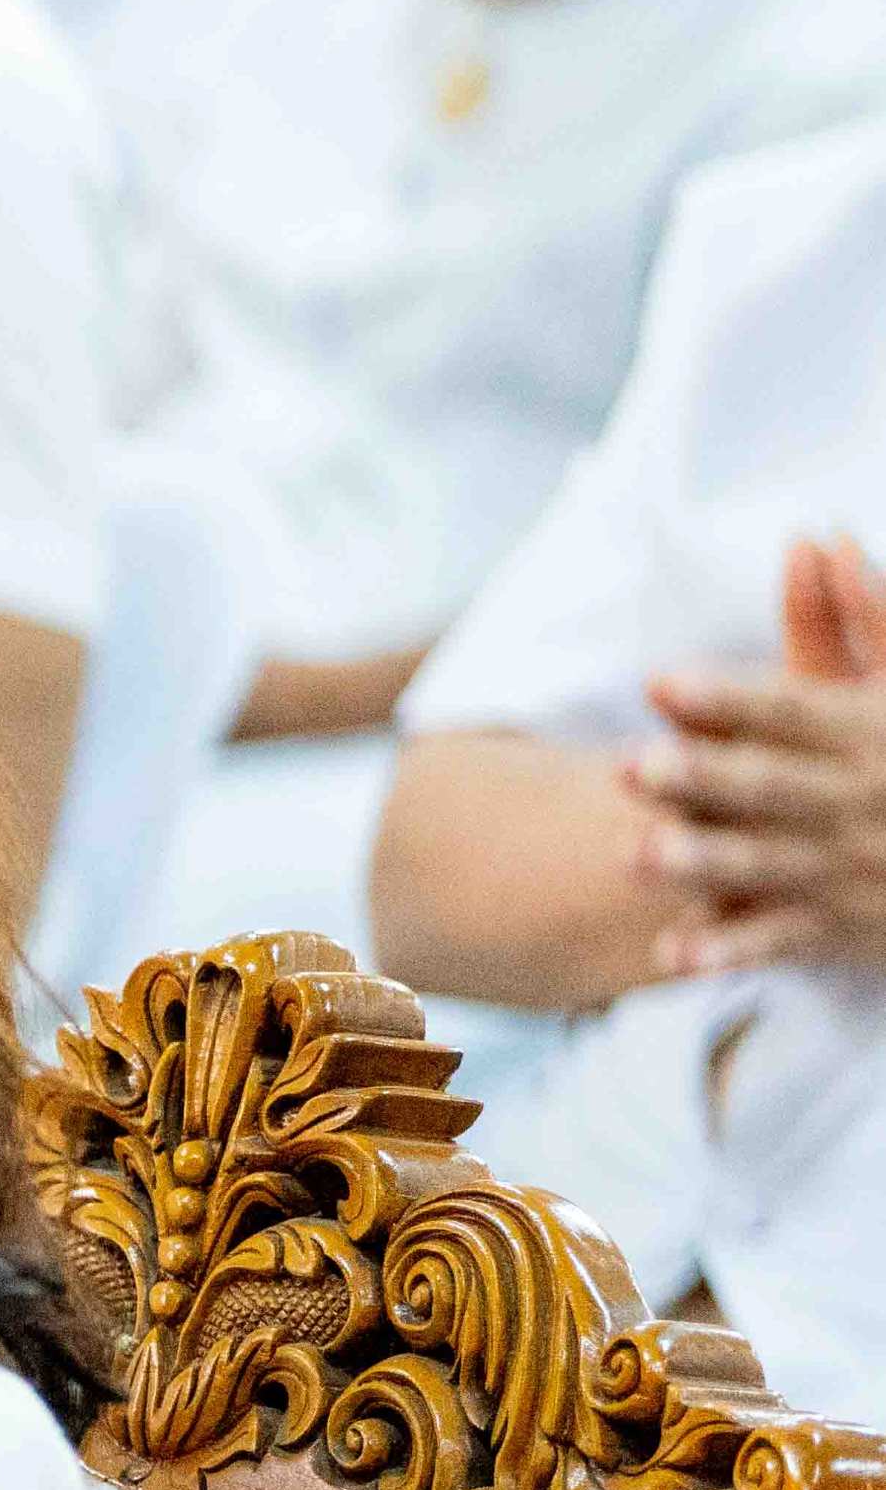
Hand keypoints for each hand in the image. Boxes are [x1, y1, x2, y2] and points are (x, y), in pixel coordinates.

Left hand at [631, 535, 885, 978]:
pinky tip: (672, 954)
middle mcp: (859, 801)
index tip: (658, 682)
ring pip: (772, 867)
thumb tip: (821, 535)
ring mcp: (851, 869)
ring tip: (637, 854)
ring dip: (706, 865)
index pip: (791, 711)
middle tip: (628, 767)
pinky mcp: (844, 927)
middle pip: (772, 788)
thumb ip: (866, 614)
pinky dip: (731, 951)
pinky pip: (783, 942)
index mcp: (870, 733)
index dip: (727, 697)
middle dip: (705, 781)